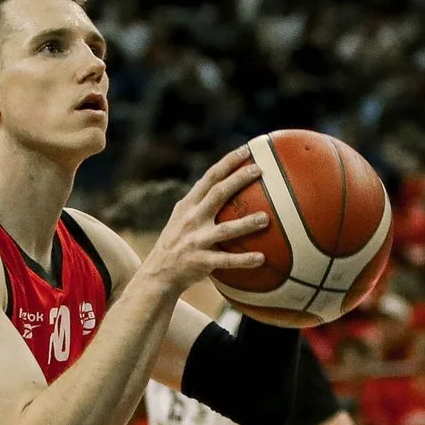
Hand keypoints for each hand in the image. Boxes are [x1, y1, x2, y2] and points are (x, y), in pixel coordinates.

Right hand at [134, 148, 268, 293]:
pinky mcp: (200, 261)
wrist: (157, 274)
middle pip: (217, 194)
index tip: (246, 150)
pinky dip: (244, 260)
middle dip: (238, 180)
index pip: (209, 178)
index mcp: (188, 206)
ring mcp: (196, 240)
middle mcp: (191, 219)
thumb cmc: (177, 243)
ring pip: (225, 229)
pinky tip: (262, 258)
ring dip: (247, 223)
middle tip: (258, 170)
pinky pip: (226, 260)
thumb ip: (200, 203)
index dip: (227, 162)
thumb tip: (227, 186)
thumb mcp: (181, 218)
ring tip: (266, 219)